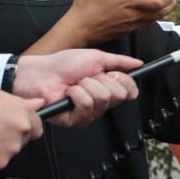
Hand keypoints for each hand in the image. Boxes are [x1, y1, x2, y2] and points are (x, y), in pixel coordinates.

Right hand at [0, 90, 43, 171]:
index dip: (26, 129)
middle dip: (10, 138)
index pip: (37, 127)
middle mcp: (20, 130)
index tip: (16, 130)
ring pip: (8, 153)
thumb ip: (20, 104)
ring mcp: (10, 148)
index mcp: (23, 112)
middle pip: (22, 141)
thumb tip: (38, 104)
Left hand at [13, 49, 140, 125]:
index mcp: (108, 87)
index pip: (130, 91)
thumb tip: (138, 63)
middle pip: (119, 94)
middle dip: (102, 80)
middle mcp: (101, 102)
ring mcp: (90, 112)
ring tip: (74, 84)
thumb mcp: (96, 57)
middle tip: (87, 77)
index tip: (112, 72)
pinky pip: (87, 106)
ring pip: (103, 98)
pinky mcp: (77, 120)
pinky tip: (68, 93)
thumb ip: (120, 61)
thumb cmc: (63, 64)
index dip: (124, 81)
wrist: (40, 73)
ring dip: (87, 85)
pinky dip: (77, 94)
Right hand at [63, 0, 175, 45]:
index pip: (158, 3)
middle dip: (169, 6)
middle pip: (160, 14)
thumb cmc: (86, 7)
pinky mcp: (125, 32)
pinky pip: (143, 26)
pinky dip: (149, 19)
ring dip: (160, 13)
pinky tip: (144, 12)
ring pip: (152, 21)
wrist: (77, 29)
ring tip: (161, 4)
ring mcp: (129, 26)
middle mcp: (133, 16)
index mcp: (129, 2)